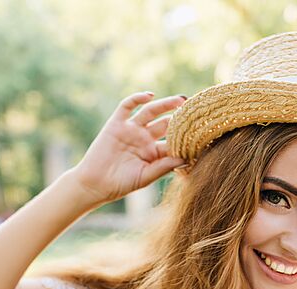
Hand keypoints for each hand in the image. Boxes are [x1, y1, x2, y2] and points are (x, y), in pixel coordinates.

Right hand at [72, 91, 186, 205]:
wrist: (95, 184)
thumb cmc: (121, 185)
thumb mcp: (146, 177)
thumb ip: (164, 166)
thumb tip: (185, 158)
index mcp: (154, 153)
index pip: (173, 141)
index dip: (186, 136)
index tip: (201, 132)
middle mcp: (144, 139)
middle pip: (165, 123)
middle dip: (179, 117)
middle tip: (195, 111)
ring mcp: (131, 130)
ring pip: (151, 111)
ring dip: (165, 104)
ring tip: (180, 100)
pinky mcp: (116, 124)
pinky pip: (127, 106)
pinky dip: (138, 98)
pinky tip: (150, 96)